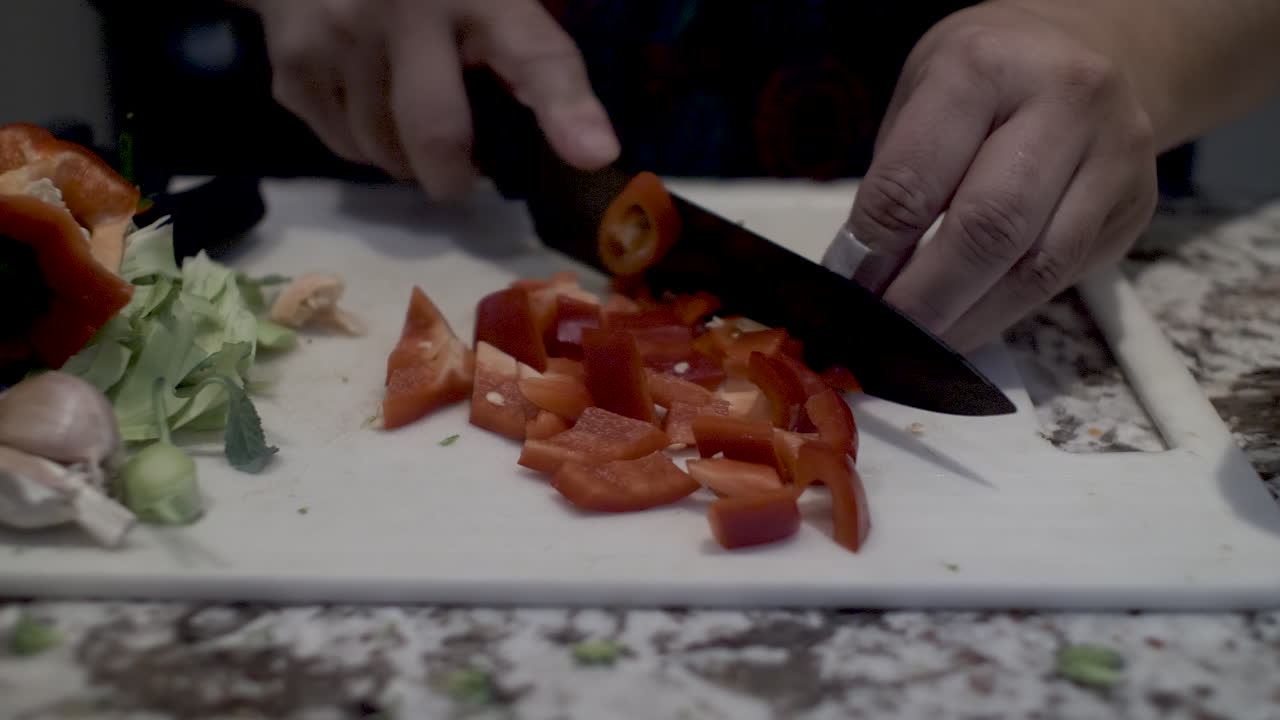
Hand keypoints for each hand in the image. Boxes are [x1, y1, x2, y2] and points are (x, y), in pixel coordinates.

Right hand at [248, 0, 619, 198]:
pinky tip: (366, 105)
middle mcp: (402, 9)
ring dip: (403, 159)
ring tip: (406, 122)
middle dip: (452, 175)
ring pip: (382, 150)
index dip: (564, 105)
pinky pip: (341, 145)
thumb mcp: (488, 2)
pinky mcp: (292, 66)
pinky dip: (361, 145)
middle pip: (434, 133)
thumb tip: (586, 146)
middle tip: (460, 175)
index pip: (531, 51)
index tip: (594, 153)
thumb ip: (530, 58)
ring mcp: (338, 36)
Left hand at [842, 0, 1158, 350]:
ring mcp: (1114, 155)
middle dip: (926, 299)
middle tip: (885, 333)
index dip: (876, 252)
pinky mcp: (1136, 205)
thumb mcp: (921, 94)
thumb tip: (864, 277)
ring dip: (970, 319)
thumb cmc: (986, 76)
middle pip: (987, 230)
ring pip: (1036, 268)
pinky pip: (1064, 278)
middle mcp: (1064, 102)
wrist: (1094, 46)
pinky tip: (970, 321)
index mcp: (984, 67)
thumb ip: (897, 180)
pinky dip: (1007, 311)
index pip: (915, 182)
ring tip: (924, 343)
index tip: (850, 292)